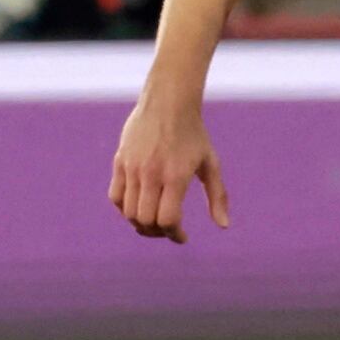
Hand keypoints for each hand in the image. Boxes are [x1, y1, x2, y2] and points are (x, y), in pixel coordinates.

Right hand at [109, 97, 227, 242]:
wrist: (168, 102)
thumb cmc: (193, 134)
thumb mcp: (210, 163)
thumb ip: (217, 195)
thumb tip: (223, 226)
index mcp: (175, 175)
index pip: (168, 219)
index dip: (174, 235)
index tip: (182, 237)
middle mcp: (151, 173)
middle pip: (146, 220)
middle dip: (158, 233)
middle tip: (168, 230)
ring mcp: (132, 167)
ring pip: (129, 212)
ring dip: (141, 224)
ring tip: (154, 222)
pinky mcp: (119, 161)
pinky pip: (115, 197)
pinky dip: (125, 210)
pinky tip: (139, 208)